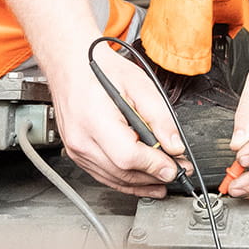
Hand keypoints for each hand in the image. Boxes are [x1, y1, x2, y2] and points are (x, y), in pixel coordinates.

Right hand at [50, 51, 186, 198]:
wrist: (71, 64)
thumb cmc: (99, 69)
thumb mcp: (138, 84)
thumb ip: (159, 116)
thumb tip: (174, 145)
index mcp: (94, 120)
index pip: (128, 156)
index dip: (155, 165)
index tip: (175, 166)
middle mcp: (81, 140)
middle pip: (123, 173)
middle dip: (154, 176)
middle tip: (177, 171)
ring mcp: (76, 150)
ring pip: (114, 179)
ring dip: (142, 184)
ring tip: (165, 178)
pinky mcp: (77, 154)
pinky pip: (104, 176)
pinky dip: (126, 181)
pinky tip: (143, 181)